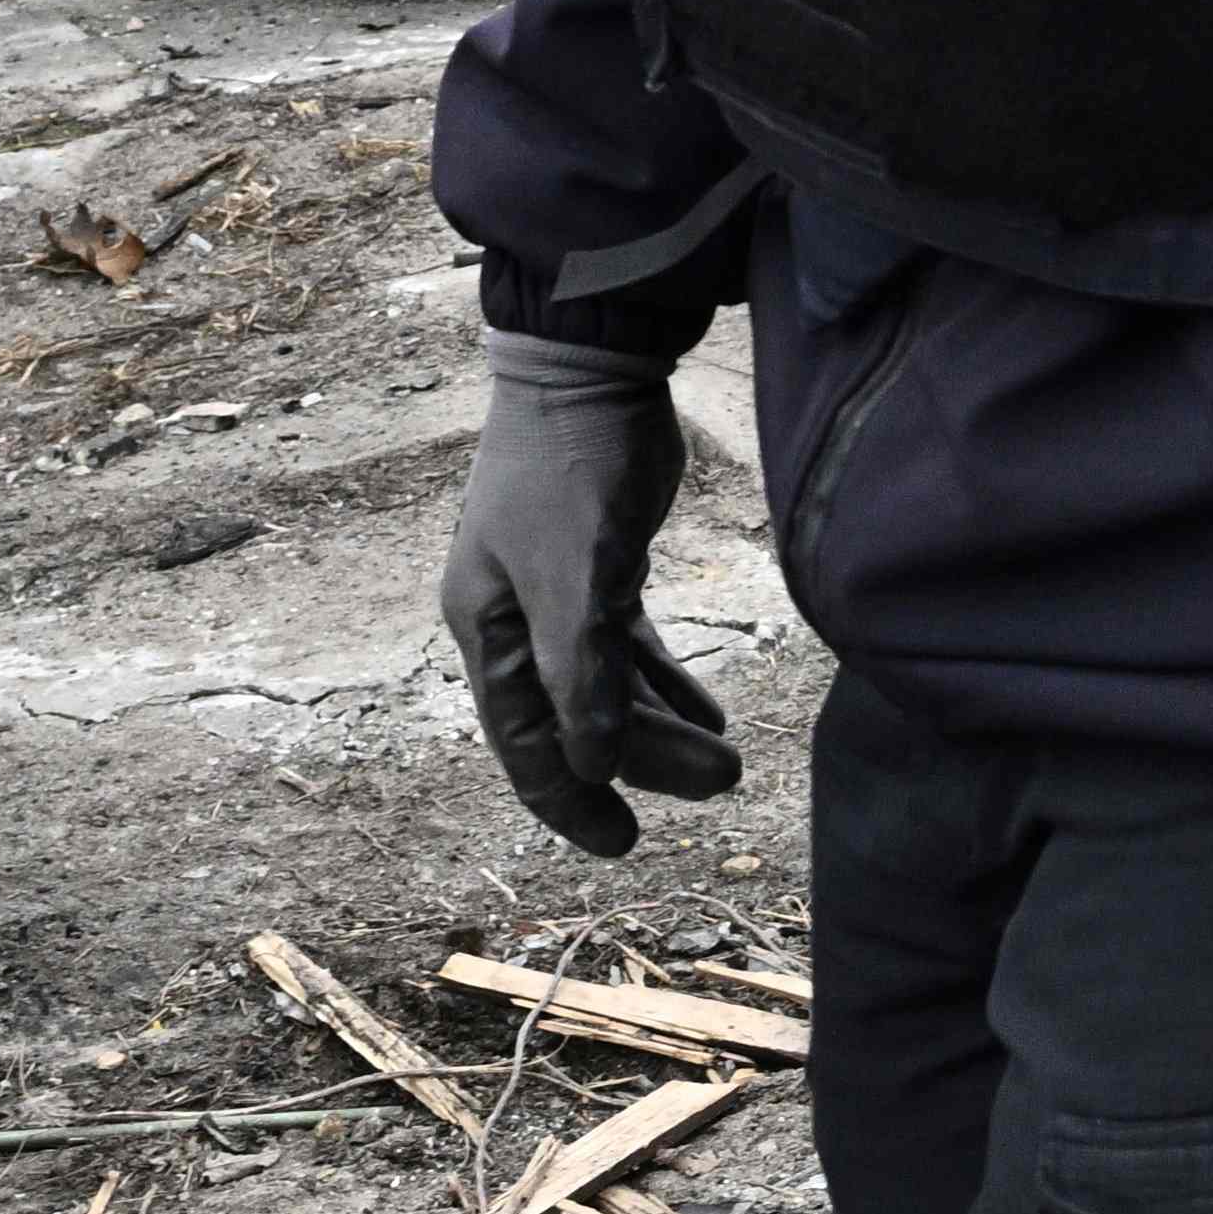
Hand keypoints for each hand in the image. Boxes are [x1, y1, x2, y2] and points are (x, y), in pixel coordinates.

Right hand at [436, 333, 735, 853]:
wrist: (588, 370)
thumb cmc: (571, 466)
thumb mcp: (577, 570)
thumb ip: (578, 669)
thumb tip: (585, 764)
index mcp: (487, 629)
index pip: (527, 739)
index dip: (570, 797)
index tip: (621, 843)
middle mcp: (511, 620)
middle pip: (575, 716)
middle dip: (642, 758)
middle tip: (721, 783)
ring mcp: (553, 593)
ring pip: (605, 686)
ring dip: (660, 725)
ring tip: (724, 759)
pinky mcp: (597, 568)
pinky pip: (625, 648)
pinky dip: (662, 682)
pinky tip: (706, 713)